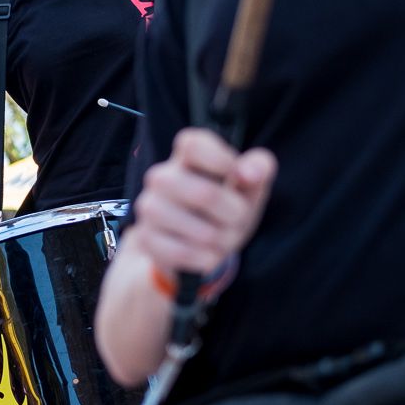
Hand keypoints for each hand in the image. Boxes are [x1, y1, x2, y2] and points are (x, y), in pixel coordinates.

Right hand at [127, 128, 276, 281]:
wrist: (194, 243)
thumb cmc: (225, 206)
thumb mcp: (249, 187)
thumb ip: (258, 169)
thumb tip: (250, 173)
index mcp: (186, 156)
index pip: (192, 145)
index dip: (220, 160)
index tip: (234, 174)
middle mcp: (161, 177)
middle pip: (204, 194)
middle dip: (234, 214)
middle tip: (238, 218)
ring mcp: (149, 207)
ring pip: (200, 232)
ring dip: (222, 241)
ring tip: (222, 238)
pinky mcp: (146, 238)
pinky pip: (184, 254)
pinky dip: (206, 259)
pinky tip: (207, 254)